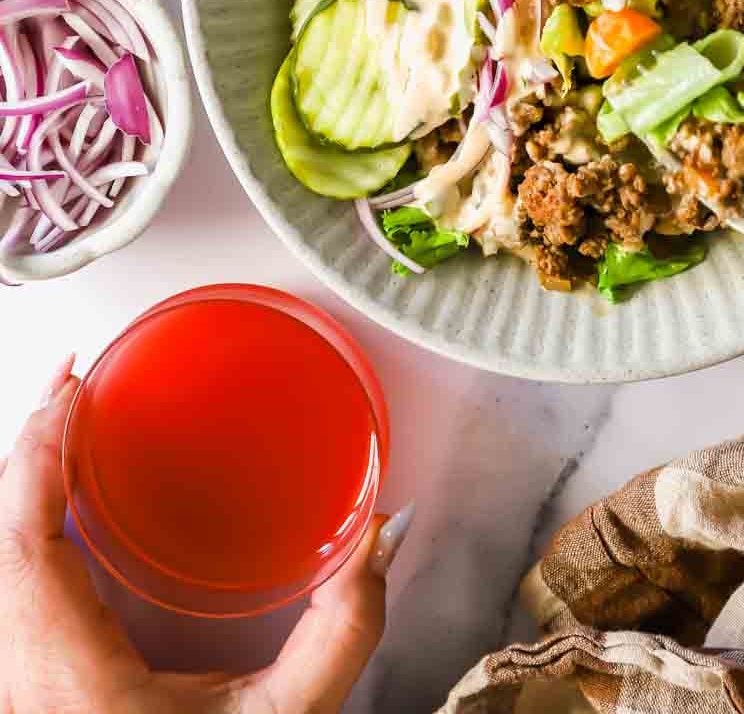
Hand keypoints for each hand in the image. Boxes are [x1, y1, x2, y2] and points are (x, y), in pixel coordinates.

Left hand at [1, 358, 406, 713]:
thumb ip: (339, 631)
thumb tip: (382, 535)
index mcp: (67, 678)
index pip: (21, 541)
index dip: (37, 453)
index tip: (73, 389)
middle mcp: (19, 681)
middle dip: (27, 448)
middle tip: (74, 385)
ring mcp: (14, 688)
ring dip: (18, 487)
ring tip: (60, 423)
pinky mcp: (24, 692)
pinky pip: (5, 590)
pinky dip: (20, 528)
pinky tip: (49, 502)